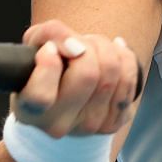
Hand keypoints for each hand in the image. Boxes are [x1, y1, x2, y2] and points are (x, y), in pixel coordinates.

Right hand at [10, 19, 141, 137]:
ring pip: (112, 73)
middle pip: (87, 74)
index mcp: (31, 112)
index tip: (49, 50)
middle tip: (79, 43)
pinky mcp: (115, 122)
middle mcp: (59, 125)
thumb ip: (50, 35)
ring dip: (105, 48)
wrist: (66, 94)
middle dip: (86, 45)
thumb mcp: (35, 45)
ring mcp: (89, 126)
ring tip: (93, 47)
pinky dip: (124, 56)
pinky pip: (130, 79)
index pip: (41, 95)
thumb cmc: (46, 66)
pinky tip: (114, 52)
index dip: (48, 65)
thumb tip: (76, 46)